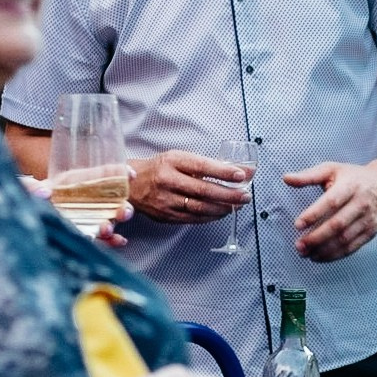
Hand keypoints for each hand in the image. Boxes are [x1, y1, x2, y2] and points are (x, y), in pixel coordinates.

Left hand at [19, 175, 131, 246]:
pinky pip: (100, 239)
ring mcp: (86, 219)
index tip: (130, 174)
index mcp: (76, 183)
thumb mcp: (25, 187)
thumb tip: (45, 193)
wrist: (17, 215)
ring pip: (108, 221)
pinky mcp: (82, 235)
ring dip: (114, 225)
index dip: (119, 174)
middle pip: (112, 203)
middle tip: (123, 212)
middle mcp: (86, 201)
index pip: (104, 176)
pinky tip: (120, 241)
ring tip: (107, 228)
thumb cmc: (24, 197)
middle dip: (122, 207)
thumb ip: (30, 187)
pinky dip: (111, 241)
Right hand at [129, 151, 251, 226]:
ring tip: (236, 206)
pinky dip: (211, 216)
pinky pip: (193, 218)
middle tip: (245, 196)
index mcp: (172, 162)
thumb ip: (208, 165)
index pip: (202, 166)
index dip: (223, 172)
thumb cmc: (159, 169)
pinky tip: (221, 213)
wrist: (130, 185)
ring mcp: (166, 200)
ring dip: (223, 208)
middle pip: (204, 190)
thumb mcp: (180, 158)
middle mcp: (167, 181)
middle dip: (229, 195)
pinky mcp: (166, 216)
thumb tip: (240, 171)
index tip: (241, 175)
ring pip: (200, 208)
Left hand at [284, 158, 376, 261]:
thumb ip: (308, 176)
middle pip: (338, 224)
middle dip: (317, 238)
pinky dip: (336, 255)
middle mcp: (361, 203)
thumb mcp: (331, 170)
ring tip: (307, 254)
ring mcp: (368, 219)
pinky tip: (321, 256)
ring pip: (345, 239)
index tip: (298, 224)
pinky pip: (353, 247)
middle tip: (299, 245)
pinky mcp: (371, 231)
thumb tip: (286, 179)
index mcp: (350, 186)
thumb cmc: (354, 177)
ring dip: (324, 249)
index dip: (314, 214)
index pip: (331, 202)